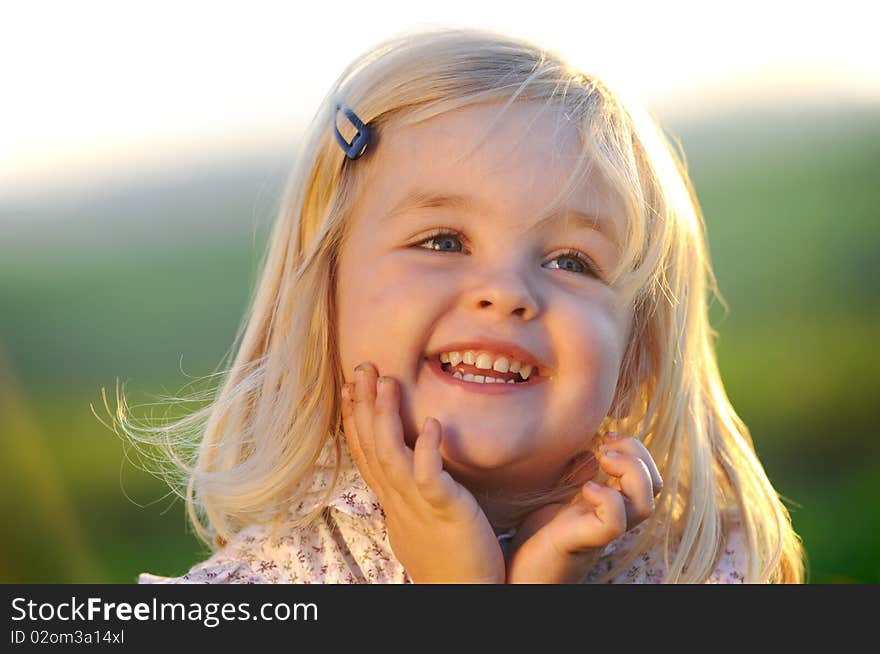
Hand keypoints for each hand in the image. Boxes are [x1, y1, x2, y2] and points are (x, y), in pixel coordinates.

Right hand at [341, 362, 505, 583]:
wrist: (463, 594)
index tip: (352, 386)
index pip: (367, 452)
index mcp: (393, 499)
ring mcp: (419, 506)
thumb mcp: (419, 517)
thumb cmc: (448, 556)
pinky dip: (429, 451)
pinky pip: (432, 479)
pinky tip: (433, 424)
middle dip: (365, 405)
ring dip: (387, 417)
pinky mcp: (446, 512)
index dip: (357, 418)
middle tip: (362, 366)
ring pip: (393, 456)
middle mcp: (398, 500)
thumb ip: (411, 488)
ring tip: (387, 381)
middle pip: (372, 446)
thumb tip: (408, 462)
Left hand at [506, 432, 662, 582]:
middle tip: (604, 444)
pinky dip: (607, 500)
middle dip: (637, 453)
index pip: (648, 474)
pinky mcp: (583, 542)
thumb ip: (576, 469)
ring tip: (601, 458)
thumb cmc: (536, 531)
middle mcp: (612, 517)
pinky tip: (586, 488)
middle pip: (655, 486)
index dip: (636, 448)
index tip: (606, 434)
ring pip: (645, 505)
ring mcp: (600, 531)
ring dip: (630, 471)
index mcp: (610, 501)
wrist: (519, 573)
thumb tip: (588, 440)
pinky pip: (613, 524)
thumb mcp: (557, 490)